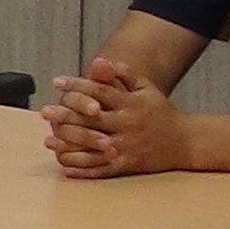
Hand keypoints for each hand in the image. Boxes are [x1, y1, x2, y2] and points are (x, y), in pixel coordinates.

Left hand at [44, 56, 190, 176]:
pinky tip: (64, 164)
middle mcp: (126, 125)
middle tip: (45, 111)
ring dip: (68, 144)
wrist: (184, 142)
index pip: (99, 91)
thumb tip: (100, 61)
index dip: (77, 85)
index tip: (57, 82)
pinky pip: (99, 168)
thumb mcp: (145, 88)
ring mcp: (125, 147)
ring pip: (92, 146)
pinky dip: (81, 168)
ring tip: (48, 141)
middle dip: (66, 115)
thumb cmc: (160, 111)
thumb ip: (123, 74)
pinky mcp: (125, 165)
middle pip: (91, 119)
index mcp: (130, 103)